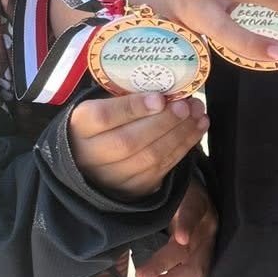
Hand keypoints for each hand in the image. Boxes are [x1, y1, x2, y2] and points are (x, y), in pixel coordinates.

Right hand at [68, 91, 206, 198]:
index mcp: (80, 126)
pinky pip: (163, 168)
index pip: (103, 118)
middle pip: (129, 141)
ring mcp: (113, 176)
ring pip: (150, 158)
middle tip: (185, 105)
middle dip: (163, 122)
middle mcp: (91, 155)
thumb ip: (128, 97)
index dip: (133, 108)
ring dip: (180, 134)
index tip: (159, 98)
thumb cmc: (105, 122)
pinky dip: (184, 147)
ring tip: (197, 113)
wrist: (94, 158)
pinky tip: (197, 128)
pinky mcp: (135, 188)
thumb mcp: (104, 102)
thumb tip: (166, 88)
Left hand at [135, 179, 216, 276]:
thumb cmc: (175, 194)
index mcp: (197, 203)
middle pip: (191, 249)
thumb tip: (127, 200)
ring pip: (198, 269)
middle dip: (166, 266)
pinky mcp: (206, 258)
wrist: (196, 196)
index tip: (181, 238)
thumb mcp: (166, 189)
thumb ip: (152, 194)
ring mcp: (209, 244)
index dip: (187, 225)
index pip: (192, 212)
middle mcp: (207, 225)